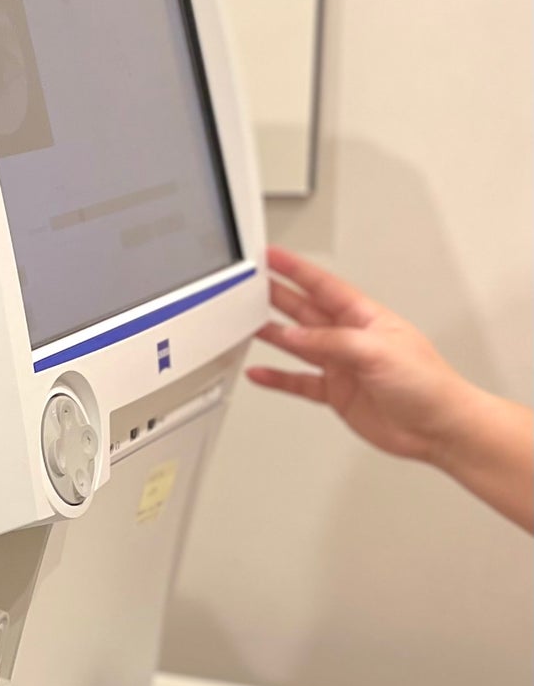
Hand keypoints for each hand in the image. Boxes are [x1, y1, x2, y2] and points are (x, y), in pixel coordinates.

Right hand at [247, 246, 470, 463]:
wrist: (437, 428)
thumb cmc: (428, 385)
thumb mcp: (378, 351)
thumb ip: (331, 341)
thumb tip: (295, 335)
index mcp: (366, 318)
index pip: (324, 287)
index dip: (297, 270)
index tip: (272, 256)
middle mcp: (351, 339)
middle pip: (306, 311)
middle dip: (277, 296)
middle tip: (249, 285)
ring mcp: (342, 366)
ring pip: (299, 344)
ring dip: (273, 334)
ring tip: (246, 325)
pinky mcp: (335, 393)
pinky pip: (298, 381)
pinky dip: (277, 377)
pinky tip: (260, 372)